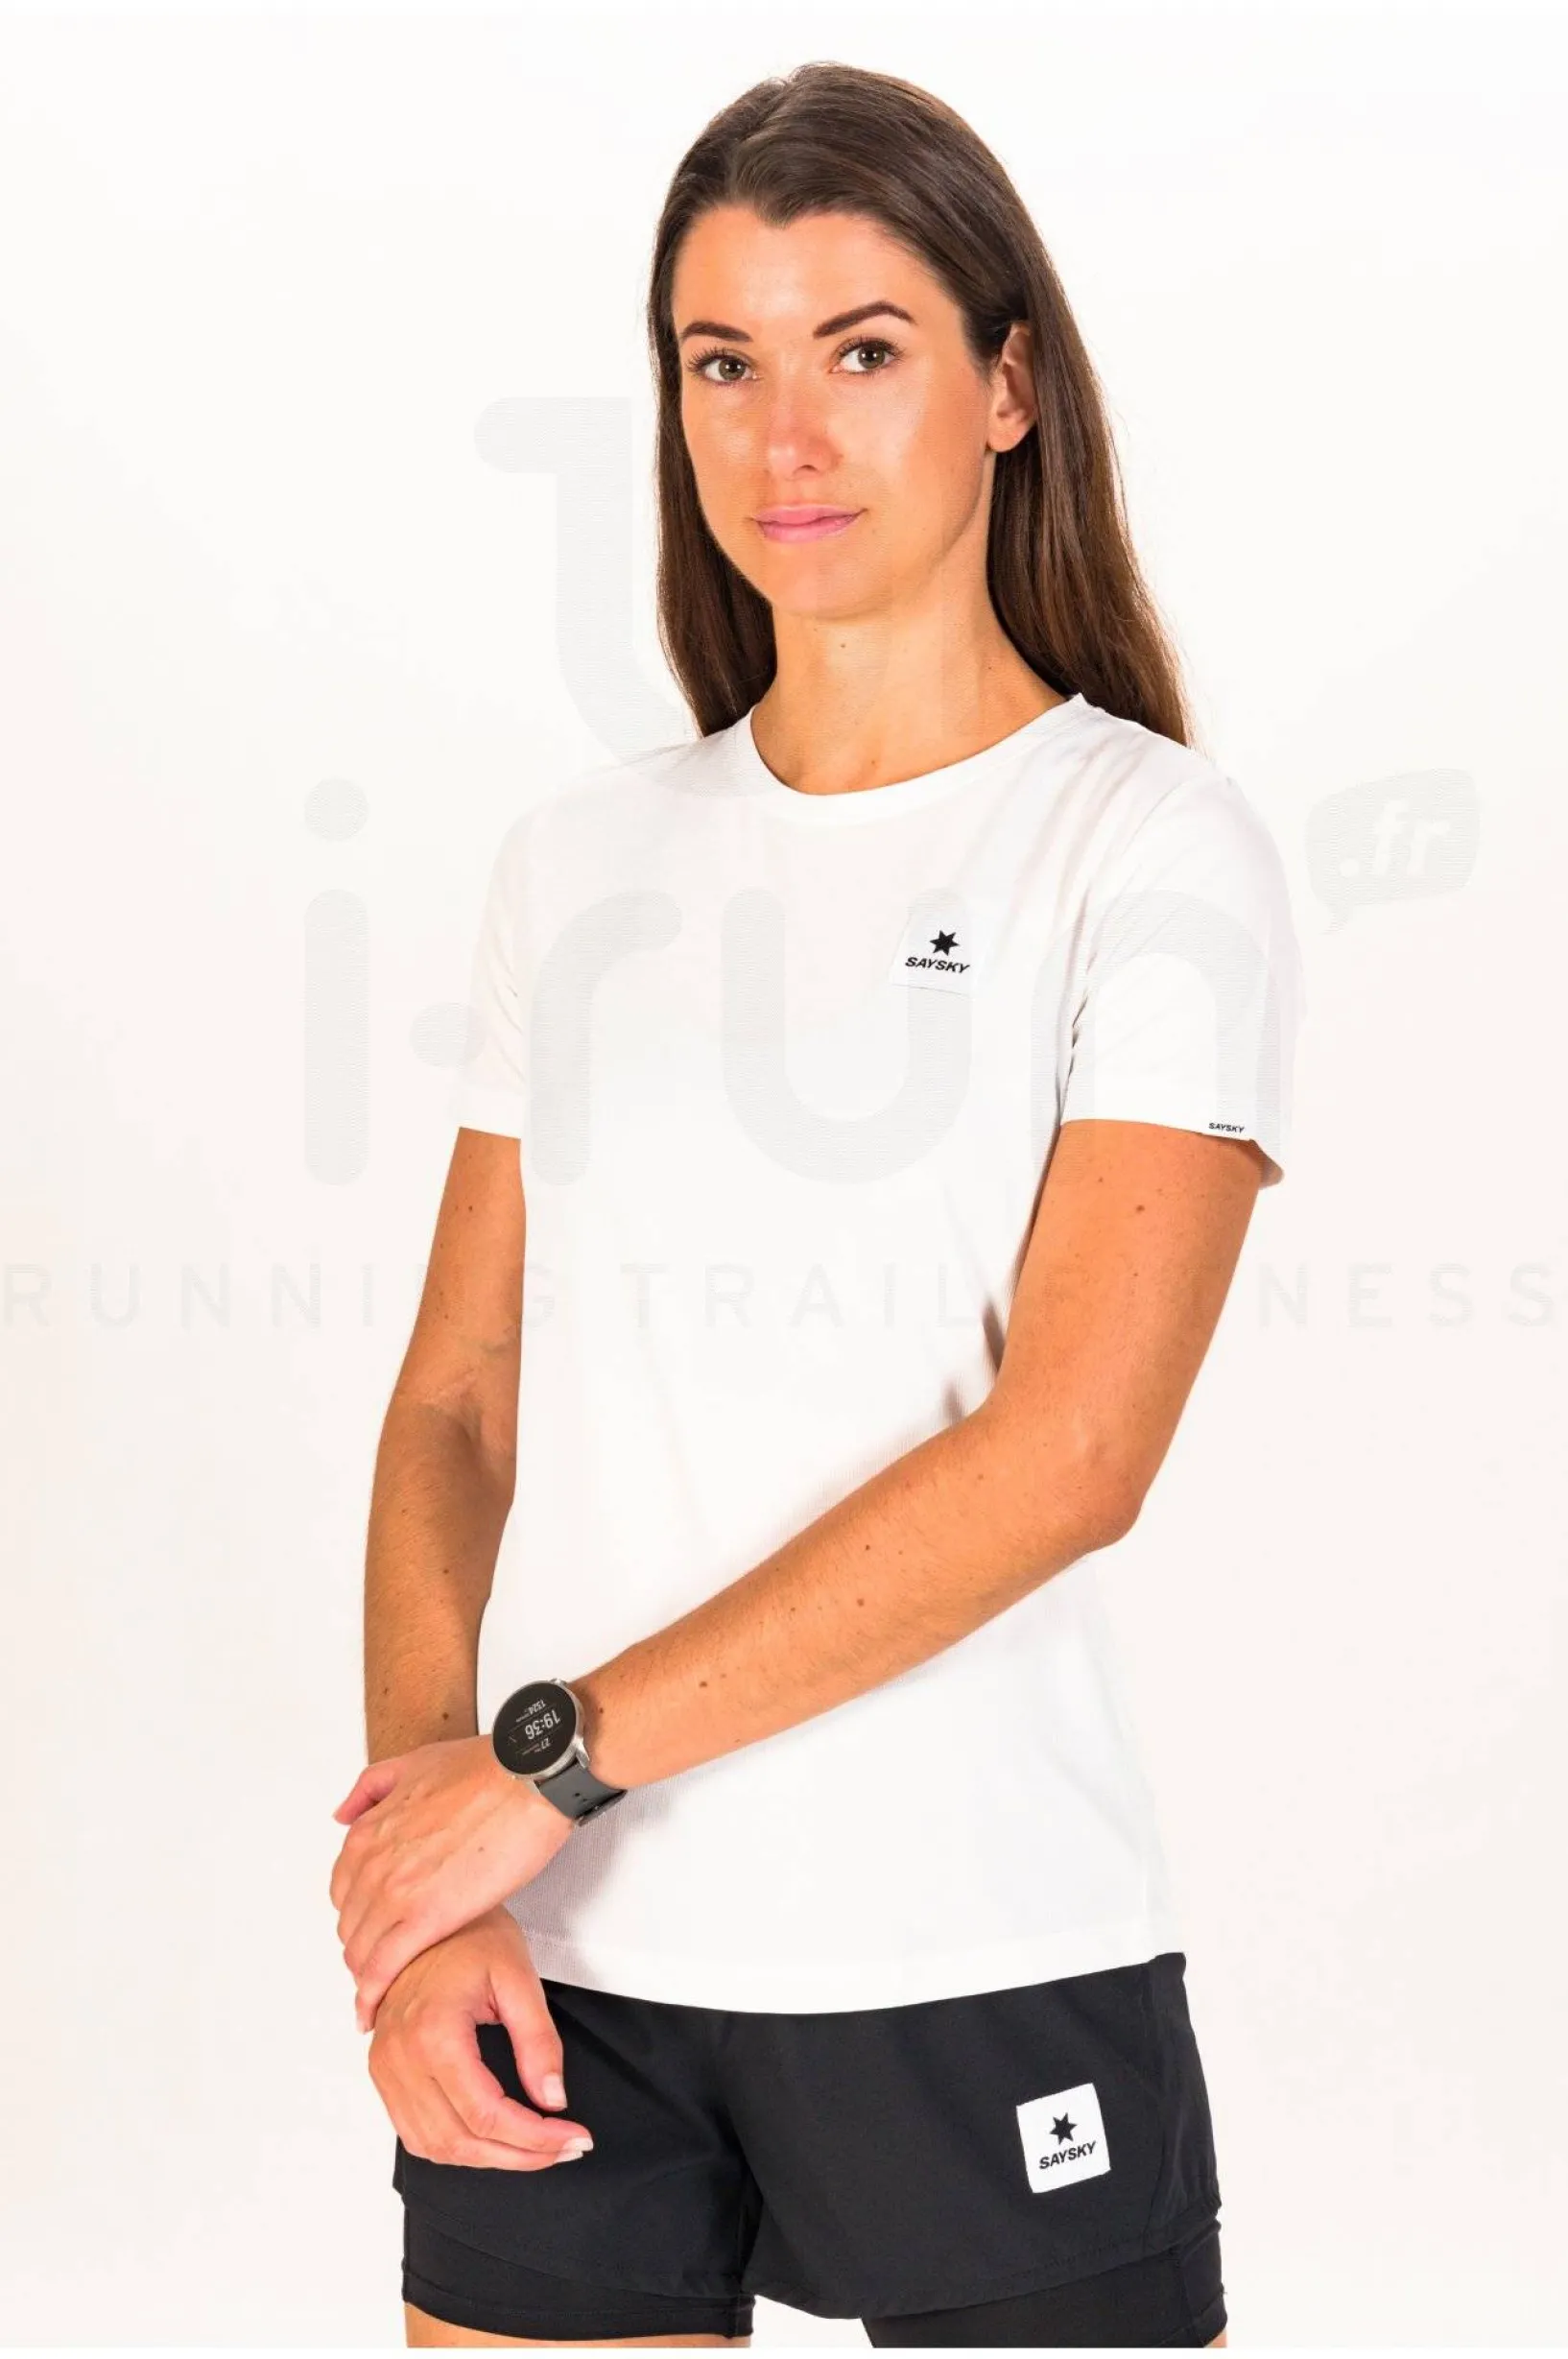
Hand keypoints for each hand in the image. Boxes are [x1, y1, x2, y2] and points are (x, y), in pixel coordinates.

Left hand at [329, 1733, 573, 2029]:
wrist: (528, 1779)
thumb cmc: (487, 1769)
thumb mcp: (414, 1763)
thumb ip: (371, 1789)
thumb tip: (343, 1813)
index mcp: (370, 1830)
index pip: (344, 1889)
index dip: (359, 1911)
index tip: (373, 1924)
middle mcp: (373, 1862)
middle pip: (351, 1923)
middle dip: (364, 1944)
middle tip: (384, 1958)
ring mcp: (396, 1892)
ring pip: (362, 1950)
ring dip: (367, 1972)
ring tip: (385, 1986)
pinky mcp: (427, 1918)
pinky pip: (384, 1966)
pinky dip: (374, 1991)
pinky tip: (376, 2006)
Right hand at [368, 1904, 593, 2169]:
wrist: (426, 1915)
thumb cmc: (472, 1937)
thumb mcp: (519, 1978)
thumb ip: (539, 2042)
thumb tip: (553, 2100)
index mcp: (432, 2033)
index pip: (486, 2114)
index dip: (535, 2138)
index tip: (575, 2139)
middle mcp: (399, 2056)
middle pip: (461, 2140)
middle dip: (519, 2155)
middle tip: (563, 2150)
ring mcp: (384, 2066)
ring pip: (434, 2145)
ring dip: (487, 2158)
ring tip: (534, 2149)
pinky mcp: (382, 2069)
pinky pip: (413, 2131)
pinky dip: (454, 2146)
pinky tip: (491, 2137)